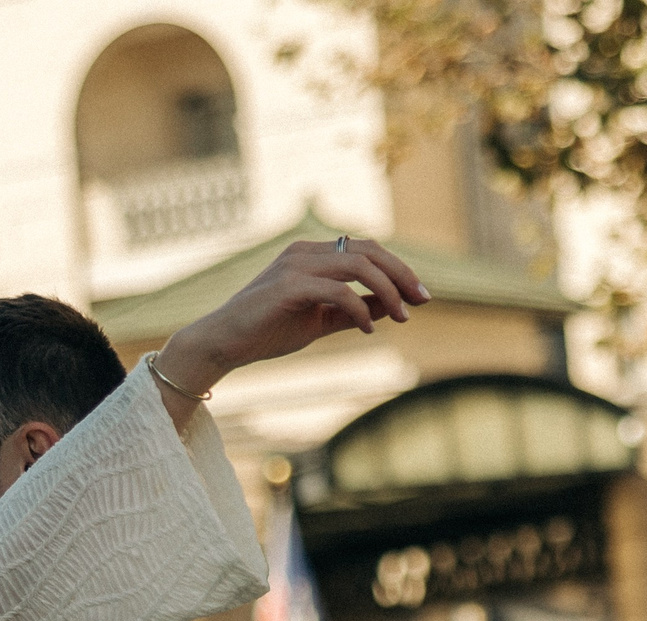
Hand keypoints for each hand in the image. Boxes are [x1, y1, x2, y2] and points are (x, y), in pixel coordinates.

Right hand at [154, 238, 428, 404]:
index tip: (420, 296)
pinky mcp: (288, 286)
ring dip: (388, 290)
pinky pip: (337, 291)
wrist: (224, 343)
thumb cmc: (267, 331)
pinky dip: (359, 308)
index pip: (367, 250)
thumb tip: (391, 308)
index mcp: (312, 254)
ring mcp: (295, 266)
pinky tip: (369, 329)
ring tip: (402, 316)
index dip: (398, 269)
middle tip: (423, 301)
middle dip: (402, 275)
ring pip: (358, 265)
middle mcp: (305, 252)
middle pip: (369, 251)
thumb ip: (353, 311)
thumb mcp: (320, 321)